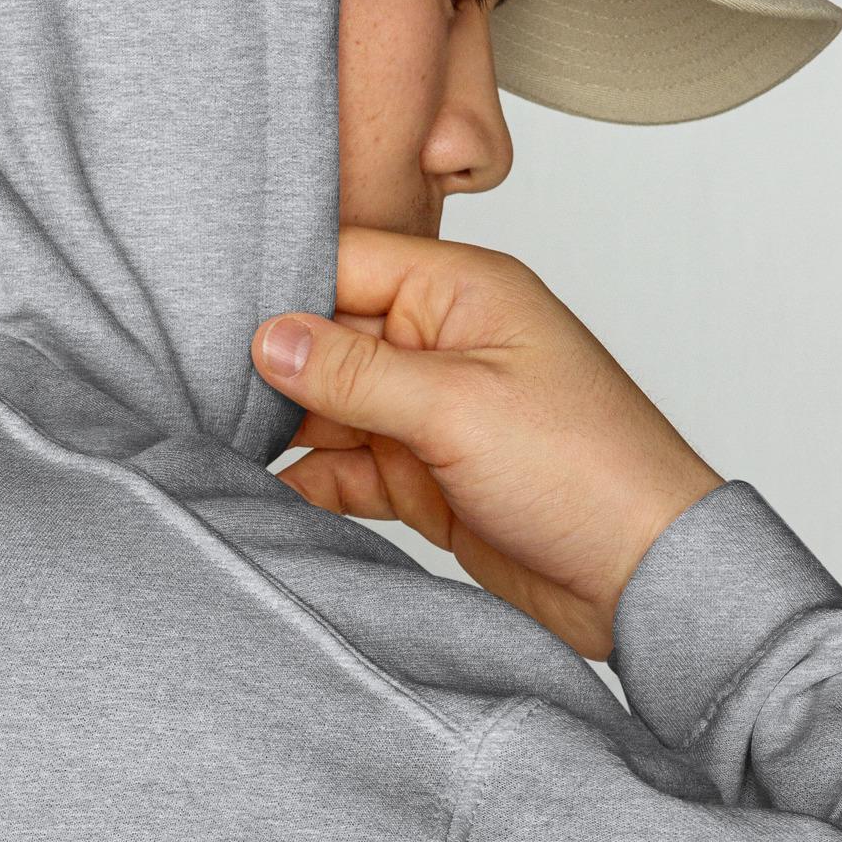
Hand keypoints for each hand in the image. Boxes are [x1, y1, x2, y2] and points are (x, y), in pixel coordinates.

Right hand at [251, 226, 724, 660]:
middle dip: (271, 366)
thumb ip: (354, 371)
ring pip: (326, 406)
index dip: (280, 288)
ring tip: (222, 444)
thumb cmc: (588, 472)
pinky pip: (342, 466)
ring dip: (282, 428)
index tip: (210, 321)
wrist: (640, 579)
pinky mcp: (421, 475)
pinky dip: (307, 479)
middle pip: (326, 336)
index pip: (347, 262)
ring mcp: (429, 412)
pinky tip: (268, 491)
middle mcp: (442, 343)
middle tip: (202, 391)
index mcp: (462, 294)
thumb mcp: (456, 407)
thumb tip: (268, 336)